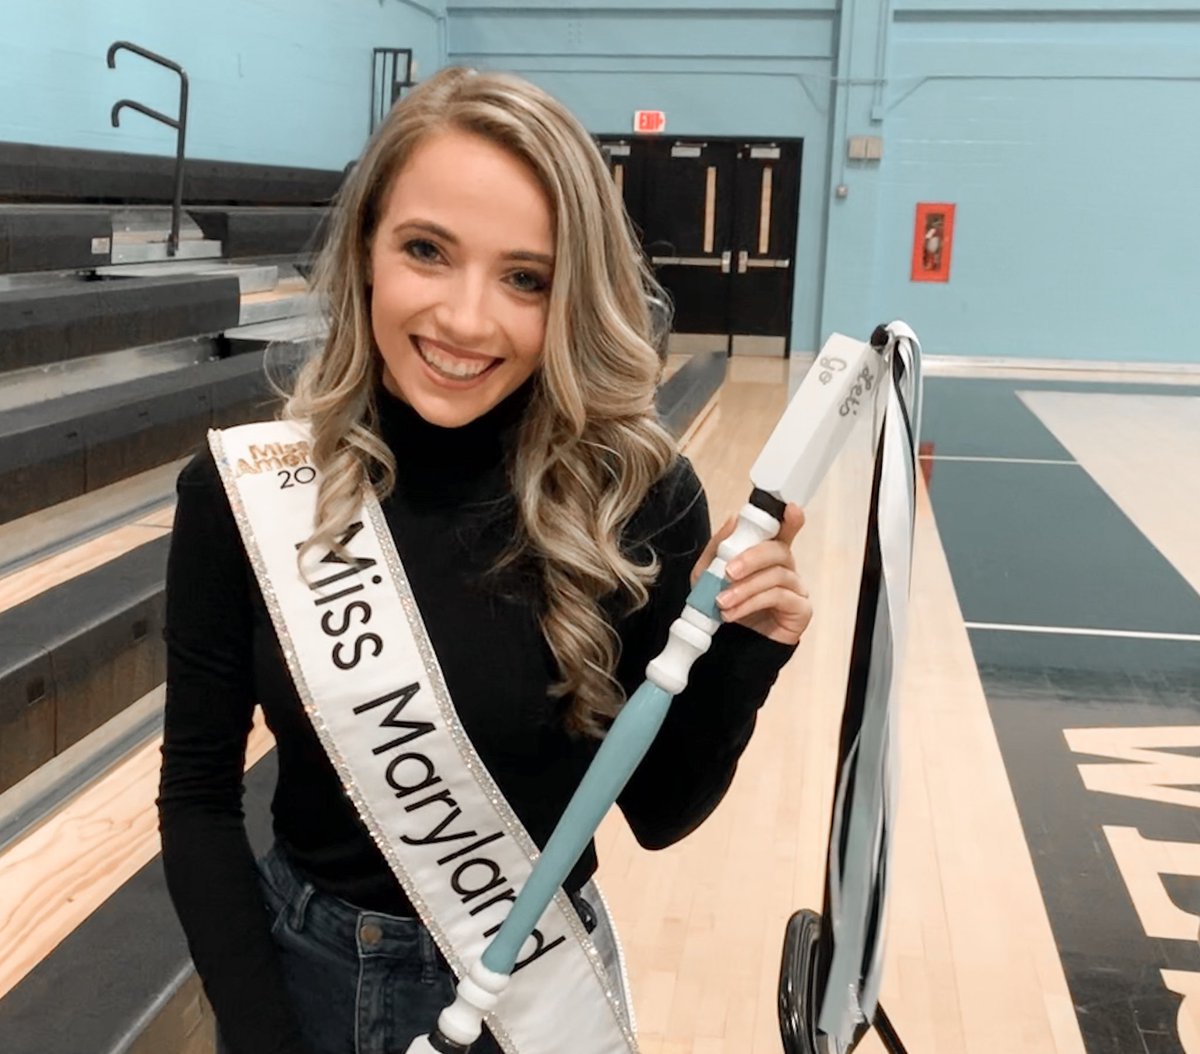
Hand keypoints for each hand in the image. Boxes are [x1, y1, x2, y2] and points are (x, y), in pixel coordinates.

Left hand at [691, 504, 811, 645]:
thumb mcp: (709, 574)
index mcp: (768, 554)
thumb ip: (719, 547)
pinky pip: (779, 597)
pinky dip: (751, 603)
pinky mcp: (800, 609)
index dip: (790, 519)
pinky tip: (732, 613)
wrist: (730, 644)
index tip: (791, 508)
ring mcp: (796, 587)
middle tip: (728, 571)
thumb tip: (733, 520)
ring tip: (722, 602)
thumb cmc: (725, 604)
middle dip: (751, 558)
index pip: (784, 530)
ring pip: (777, 575)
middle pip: (779, 550)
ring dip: (745, 588)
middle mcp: (786, 567)